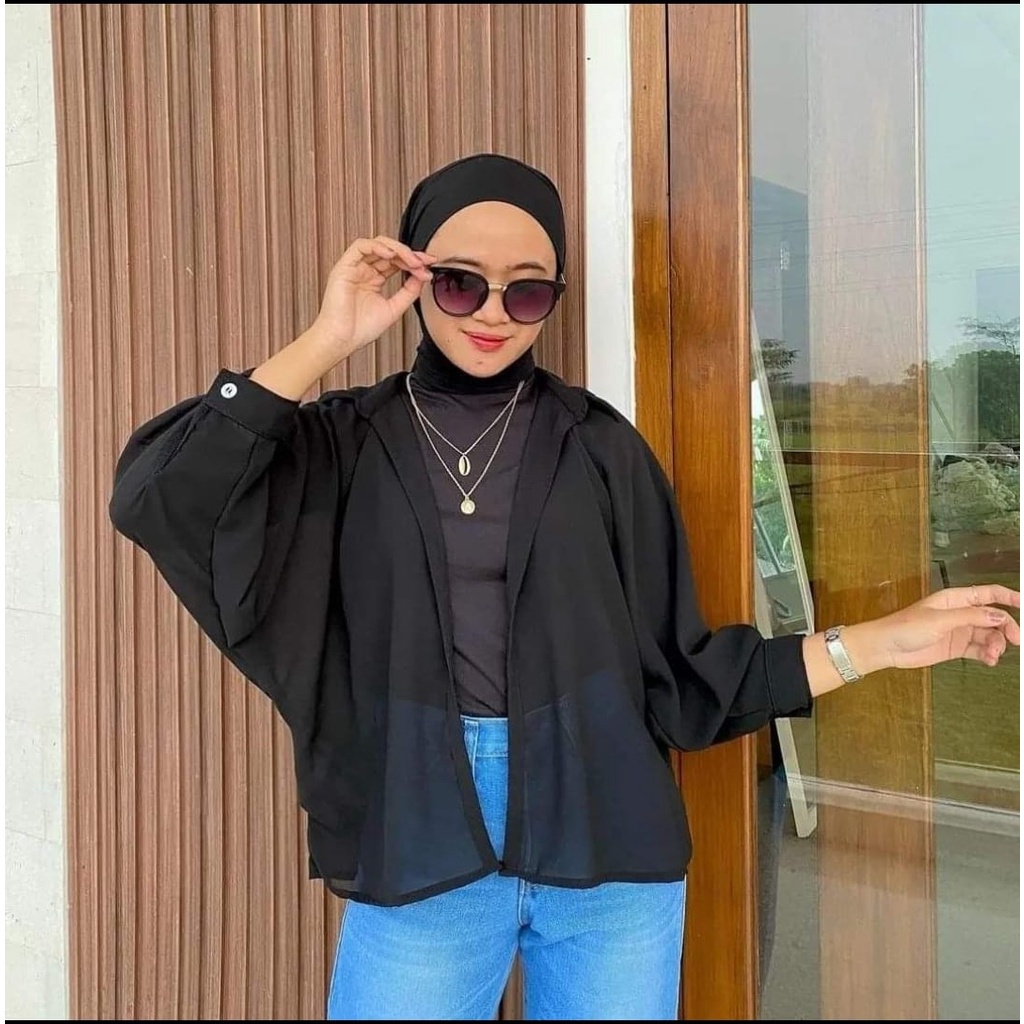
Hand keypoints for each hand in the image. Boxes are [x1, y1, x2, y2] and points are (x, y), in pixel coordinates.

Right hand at [312, 236, 435, 356]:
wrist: (342, 340)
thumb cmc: (360, 329)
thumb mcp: (394, 308)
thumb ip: (409, 292)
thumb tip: (422, 276)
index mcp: (374, 280)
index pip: (396, 263)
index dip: (414, 262)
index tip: (429, 266)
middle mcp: (364, 272)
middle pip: (390, 252)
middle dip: (410, 255)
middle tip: (424, 263)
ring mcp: (354, 268)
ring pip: (378, 245)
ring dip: (398, 250)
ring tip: (412, 261)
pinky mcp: (344, 267)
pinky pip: (361, 246)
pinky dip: (378, 246)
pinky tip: (392, 255)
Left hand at [849, 584, 1019, 672]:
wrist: (886, 648)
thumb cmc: (905, 627)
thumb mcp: (939, 620)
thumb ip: (970, 617)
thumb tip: (998, 616)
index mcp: (955, 599)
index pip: (989, 594)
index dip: (1009, 597)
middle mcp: (960, 613)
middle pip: (994, 617)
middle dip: (1007, 628)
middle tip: (1016, 641)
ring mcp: (959, 630)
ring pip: (989, 635)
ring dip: (996, 645)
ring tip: (993, 655)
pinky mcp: (956, 647)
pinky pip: (980, 649)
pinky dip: (988, 654)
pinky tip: (990, 660)